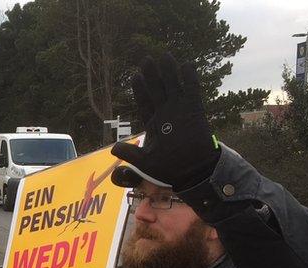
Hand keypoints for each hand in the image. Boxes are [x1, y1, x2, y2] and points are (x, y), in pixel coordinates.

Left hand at [111, 53, 219, 190]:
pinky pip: (192, 91)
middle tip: (147, 59)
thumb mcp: (145, 163)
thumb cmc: (169, 169)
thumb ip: (130, 154)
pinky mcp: (195, 110)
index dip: (140, 89)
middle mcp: (166, 114)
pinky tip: (186, 65)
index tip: (135, 75)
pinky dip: (190, 79)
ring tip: (165, 55)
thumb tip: (113, 149)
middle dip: (152, 75)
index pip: (144, 102)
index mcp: (153, 124)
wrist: (193, 172)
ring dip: (169, 72)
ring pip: (173, 87)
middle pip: (157, 90)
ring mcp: (180, 111)